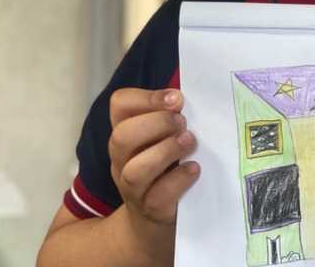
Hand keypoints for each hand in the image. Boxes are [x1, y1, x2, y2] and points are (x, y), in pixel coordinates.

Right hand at [108, 88, 199, 226]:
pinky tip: (194, 169)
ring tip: (190, 142)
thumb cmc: (166, 168)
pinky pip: (157, 196)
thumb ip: (174, 117)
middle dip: (156, 123)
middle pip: (122, 137)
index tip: (177, 99)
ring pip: (135, 170)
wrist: (155, 220)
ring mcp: (133, 187)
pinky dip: (178, 179)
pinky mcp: (151, 209)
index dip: (146, 98)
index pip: (120, 105)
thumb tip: (193, 94)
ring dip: (166, 150)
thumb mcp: (165, 138)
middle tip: (183, 122)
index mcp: (126, 133)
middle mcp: (123, 159)